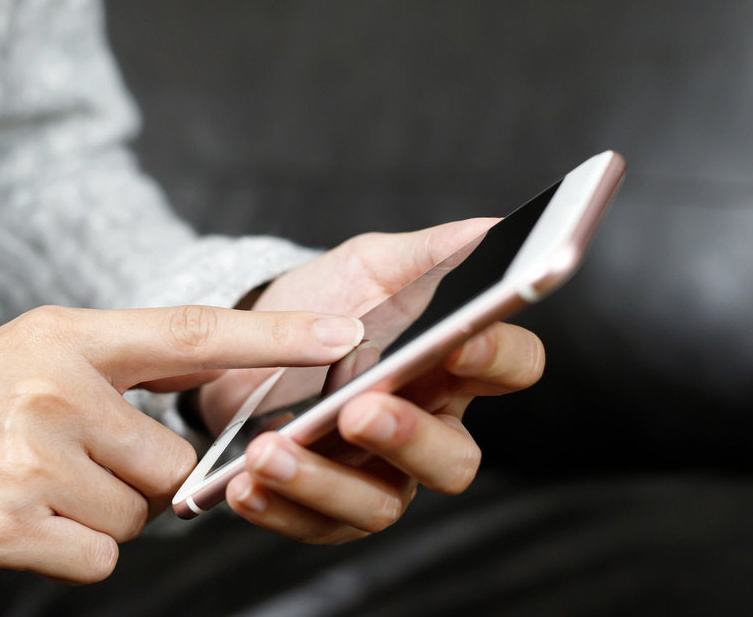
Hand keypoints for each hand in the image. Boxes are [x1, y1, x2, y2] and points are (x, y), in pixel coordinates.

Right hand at [0, 305, 362, 581]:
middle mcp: (56, 387)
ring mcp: (32, 456)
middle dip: (141, 478)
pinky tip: (19, 520)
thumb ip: (122, 376)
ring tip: (33, 485)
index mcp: (69, 336)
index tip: (347, 333)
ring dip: (99, 514)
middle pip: (172, 464)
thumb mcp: (36, 353)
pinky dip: (70, 550)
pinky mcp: (8, 525)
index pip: (192, 330)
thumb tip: (202, 424)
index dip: (275, 334)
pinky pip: (99, 557)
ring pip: (138, 516)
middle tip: (70, 461)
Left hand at [200, 220, 545, 542]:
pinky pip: (314, 525)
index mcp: (451, 365)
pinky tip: (241, 484)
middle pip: (455, 460)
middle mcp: (427, 428)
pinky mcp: (326, 507)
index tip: (458, 343)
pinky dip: (277, 509)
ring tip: (269, 451)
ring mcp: (380, 475)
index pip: (512, 366)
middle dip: (409, 440)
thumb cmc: (324, 301)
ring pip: (382, 505)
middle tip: (358, 411)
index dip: (496, 359)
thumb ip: (429, 252)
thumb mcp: (370, 266)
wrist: (247, 340)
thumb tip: (491, 228)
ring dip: (324, 483)